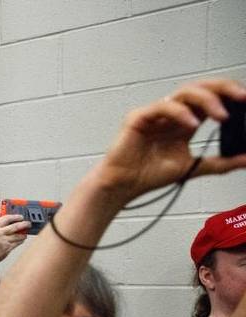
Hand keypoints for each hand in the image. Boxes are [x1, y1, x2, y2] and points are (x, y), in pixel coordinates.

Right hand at [0, 214, 28, 263]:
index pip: (6, 218)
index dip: (15, 216)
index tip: (20, 216)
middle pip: (14, 226)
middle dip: (23, 224)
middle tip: (27, 223)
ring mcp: (2, 241)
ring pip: (18, 235)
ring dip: (23, 234)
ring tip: (25, 233)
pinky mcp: (7, 248)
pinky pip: (18, 242)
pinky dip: (21, 240)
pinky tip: (21, 239)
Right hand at [97, 78, 245, 201]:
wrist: (123, 186)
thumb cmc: (149, 175)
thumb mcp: (194, 167)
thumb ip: (220, 163)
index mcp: (185, 121)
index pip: (211, 98)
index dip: (229, 95)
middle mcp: (172, 113)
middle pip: (201, 88)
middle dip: (224, 88)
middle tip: (242, 97)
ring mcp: (155, 113)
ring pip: (185, 92)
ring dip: (207, 100)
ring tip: (221, 116)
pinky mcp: (139, 117)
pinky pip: (163, 106)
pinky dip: (180, 112)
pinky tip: (192, 124)